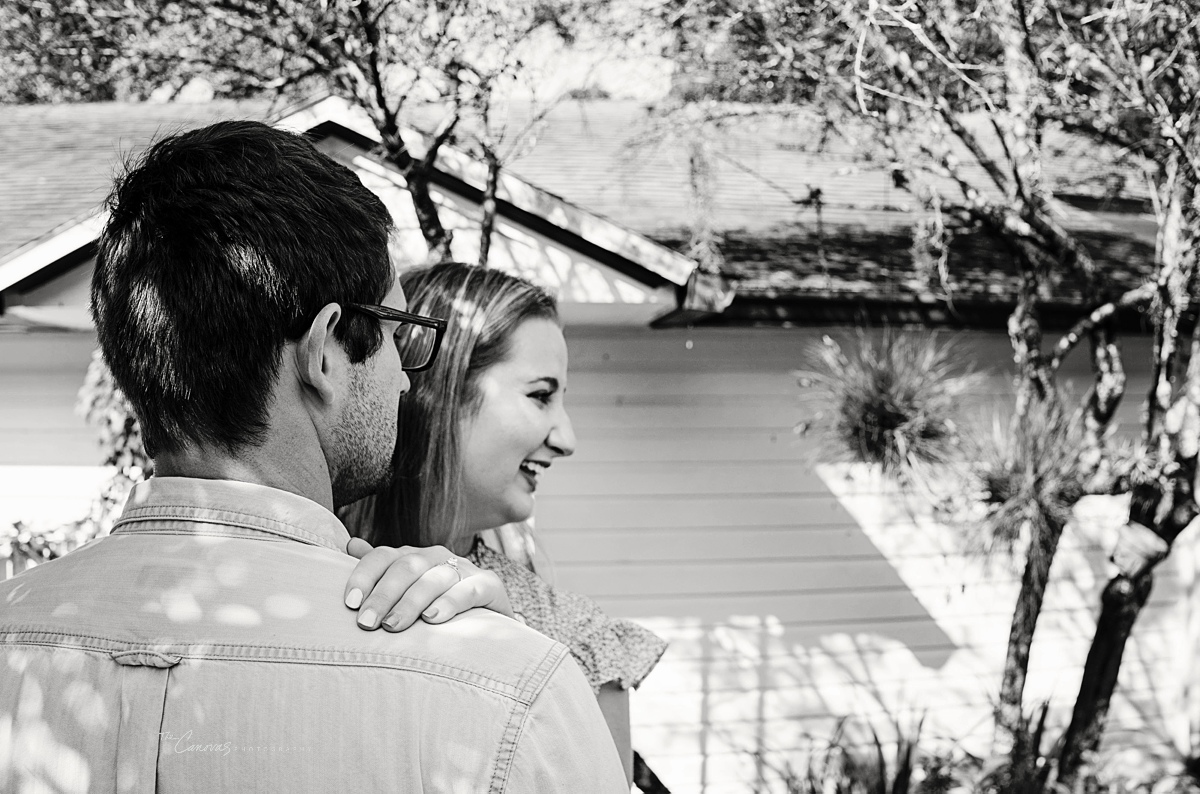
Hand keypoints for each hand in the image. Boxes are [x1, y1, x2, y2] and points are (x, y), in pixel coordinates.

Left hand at [344, 538, 514, 631]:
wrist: (488, 628)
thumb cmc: (437, 611)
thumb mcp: (407, 593)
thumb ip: (381, 571)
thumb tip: (349, 544)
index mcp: (413, 557)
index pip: (383, 556)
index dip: (364, 576)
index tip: (350, 603)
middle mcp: (437, 557)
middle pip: (406, 567)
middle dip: (384, 595)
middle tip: (367, 623)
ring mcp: (465, 569)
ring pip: (434, 578)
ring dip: (411, 602)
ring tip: (393, 626)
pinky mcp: (490, 586)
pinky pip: (470, 589)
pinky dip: (451, 602)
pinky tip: (433, 618)